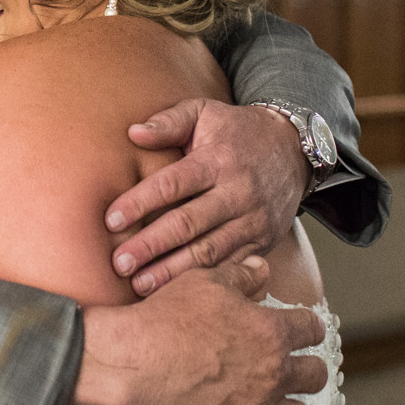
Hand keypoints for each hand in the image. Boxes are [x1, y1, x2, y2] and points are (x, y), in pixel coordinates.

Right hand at [72, 257, 326, 404]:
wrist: (135, 362)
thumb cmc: (168, 317)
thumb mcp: (206, 281)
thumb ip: (241, 275)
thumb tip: (262, 267)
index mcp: (272, 331)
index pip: (313, 330)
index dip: (307, 328)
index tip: (300, 331)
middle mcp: (274, 372)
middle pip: (316, 376)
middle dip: (307, 369)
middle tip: (291, 367)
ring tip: (281, 403)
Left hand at [105, 99, 306, 295]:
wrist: (294, 150)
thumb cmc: (238, 131)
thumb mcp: (206, 112)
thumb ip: (169, 121)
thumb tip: (133, 132)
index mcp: (218, 160)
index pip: (173, 183)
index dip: (141, 202)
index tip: (111, 220)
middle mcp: (238, 193)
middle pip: (188, 224)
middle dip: (151, 246)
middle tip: (119, 264)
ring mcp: (252, 221)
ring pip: (208, 252)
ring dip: (172, 272)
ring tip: (140, 286)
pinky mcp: (262, 242)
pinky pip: (230, 266)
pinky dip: (203, 281)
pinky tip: (178, 293)